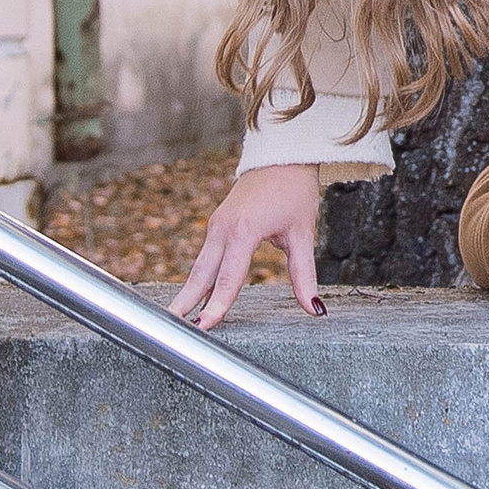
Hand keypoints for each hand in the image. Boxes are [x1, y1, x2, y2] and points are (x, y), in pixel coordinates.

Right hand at [172, 163, 323, 327]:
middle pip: (202, 275)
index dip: (217, 305)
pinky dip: (198, 280)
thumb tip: (314, 309)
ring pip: (200, 268)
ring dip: (189, 294)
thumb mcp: (303, 234)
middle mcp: (223, 229)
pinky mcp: (217, 226)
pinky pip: (206, 258)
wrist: (281, 157)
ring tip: (177, 321)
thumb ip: (305, 276)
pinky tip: (193, 300)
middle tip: (174, 331)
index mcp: (244, 231)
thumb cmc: (293, 192)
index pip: (228, 278)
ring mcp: (216, 226)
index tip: (205, 326)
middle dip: (188, 303)